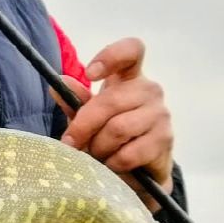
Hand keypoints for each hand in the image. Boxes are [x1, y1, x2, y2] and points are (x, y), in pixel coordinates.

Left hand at [54, 37, 173, 195]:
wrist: (139, 172)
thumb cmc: (110, 137)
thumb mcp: (88, 117)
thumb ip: (75, 101)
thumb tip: (59, 83)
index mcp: (130, 77)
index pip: (131, 50)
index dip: (111, 56)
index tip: (89, 74)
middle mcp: (150, 90)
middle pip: (111, 100)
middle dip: (84, 125)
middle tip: (70, 143)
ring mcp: (160, 114)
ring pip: (118, 128)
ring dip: (98, 147)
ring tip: (94, 155)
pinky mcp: (164, 140)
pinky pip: (128, 153)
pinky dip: (112, 163)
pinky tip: (110, 166)